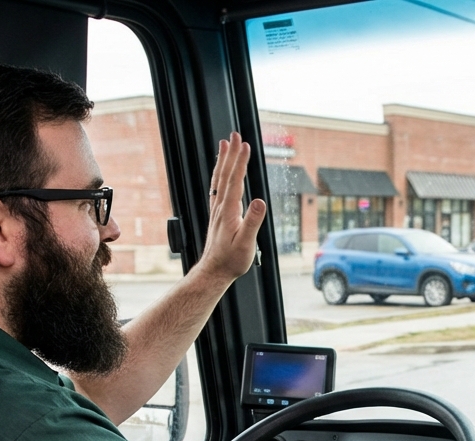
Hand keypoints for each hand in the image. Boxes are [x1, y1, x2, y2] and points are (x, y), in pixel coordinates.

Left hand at [199, 133, 267, 281]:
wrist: (214, 271)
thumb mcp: (246, 243)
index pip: (235, 181)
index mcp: (228, 211)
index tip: (244, 145)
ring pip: (220, 179)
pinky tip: (222, 170)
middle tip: (234, 134)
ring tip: (225, 143)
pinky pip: (218, 188)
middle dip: (231, 153)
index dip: (240, 162)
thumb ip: (252, 222)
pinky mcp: (218, 214)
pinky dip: (221, 174)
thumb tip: (259, 201)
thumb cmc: (231, 260)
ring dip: (224, 160)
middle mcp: (221, 207)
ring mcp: (218, 210)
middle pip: (225, 175)